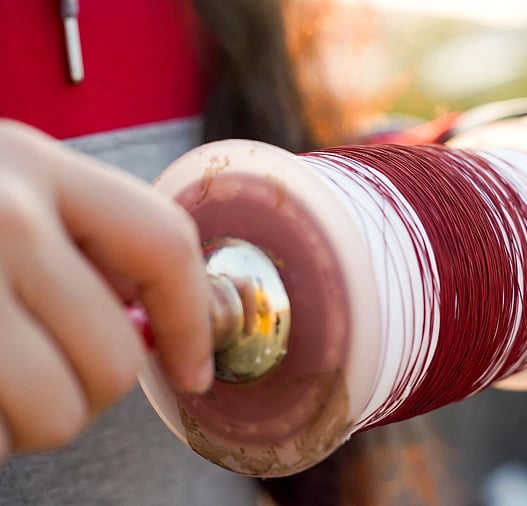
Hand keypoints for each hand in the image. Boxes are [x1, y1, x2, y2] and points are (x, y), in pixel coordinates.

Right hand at [0, 120, 212, 462]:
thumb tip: (164, 324)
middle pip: (114, 358)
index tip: (194, 368)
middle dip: (90, 387)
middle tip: (41, 371)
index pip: (165, 245)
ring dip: (31, 419)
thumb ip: (77, 239)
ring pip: (57, 413)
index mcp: (30, 165)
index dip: (192, 320)